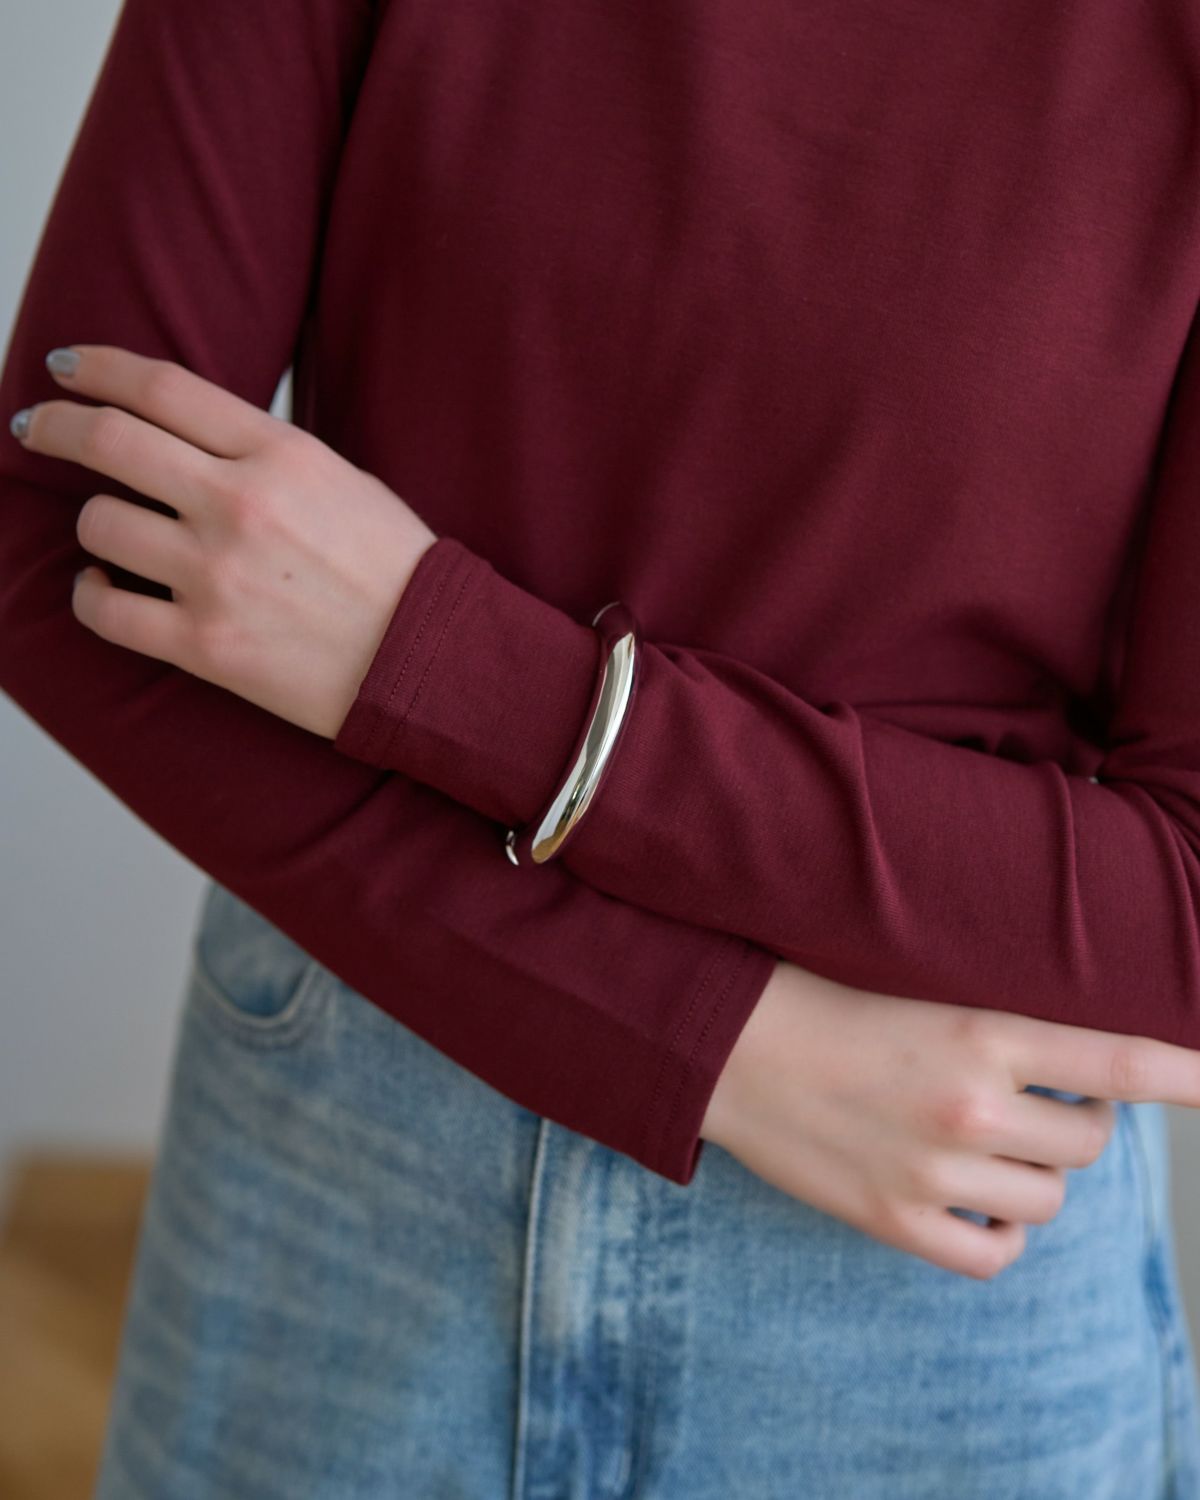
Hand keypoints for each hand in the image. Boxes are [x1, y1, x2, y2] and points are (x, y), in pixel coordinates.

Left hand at [10, 344, 436, 738]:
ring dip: (96, 526)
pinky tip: (107, 589)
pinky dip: (92, 596)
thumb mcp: (344, 479)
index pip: (159, 386)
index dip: (96, 368)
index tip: (65, 367)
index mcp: (281, 454)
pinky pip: (104, 611)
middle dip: (55, 426)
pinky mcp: (204, 646)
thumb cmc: (397, 573)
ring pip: (99, 525)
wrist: (430, 663)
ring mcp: (217, 577)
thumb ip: (265, 450)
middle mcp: (240, 506)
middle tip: (36, 428)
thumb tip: (188, 431)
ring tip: (112, 536)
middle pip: (107, 441)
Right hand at [701, 959, 1199, 1279]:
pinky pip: (994, 1254)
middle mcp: (969, 1107)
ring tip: (996, 1150)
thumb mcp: (924, 996)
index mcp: (980, 1033)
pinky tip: (975, 1201)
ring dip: (1036, 1179)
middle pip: (1087, 1146)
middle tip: (1044, 1105)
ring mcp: (933, 1172)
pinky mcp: (896, 1221)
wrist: (732, 1046)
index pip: (1120, 1063)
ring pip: (1047, 1202)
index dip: (1188, 1076)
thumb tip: (1078, 1080)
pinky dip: (1000, 1234)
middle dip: (1076, 1128)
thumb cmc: (826, 1004)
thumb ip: (1002, 1036)